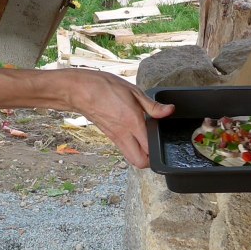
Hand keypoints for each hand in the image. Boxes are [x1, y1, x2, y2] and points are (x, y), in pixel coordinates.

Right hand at [60, 69, 174, 168]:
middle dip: (151, 160)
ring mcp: (115, 137)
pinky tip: (136, 135)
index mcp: (132, 122)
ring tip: (147, 141)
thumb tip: (169, 110)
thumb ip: (152, 105)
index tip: (163, 139)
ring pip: (131, 159)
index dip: (159, 148)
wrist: (81, 91)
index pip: (149, 148)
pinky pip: (124, 150)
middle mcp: (123, 134)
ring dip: (141, 156)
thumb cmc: (104, 87)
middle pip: (140, 162)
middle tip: (156, 146)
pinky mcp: (110, 136)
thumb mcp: (133, 91)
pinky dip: (132, 148)